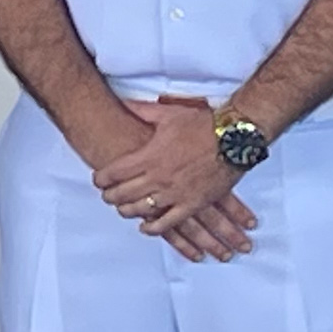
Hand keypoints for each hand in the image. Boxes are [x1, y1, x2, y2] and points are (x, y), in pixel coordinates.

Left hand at [94, 99, 256, 252]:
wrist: (234, 138)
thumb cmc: (202, 125)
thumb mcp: (168, 113)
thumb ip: (142, 111)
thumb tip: (124, 103)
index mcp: (150, 156)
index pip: (114, 172)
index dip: (101, 178)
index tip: (98, 180)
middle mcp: (158, 178)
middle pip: (122, 194)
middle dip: (110, 196)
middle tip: (106, 195)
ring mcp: (174, 194)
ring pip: (140, 210)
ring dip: (127, 211)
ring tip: (122, 209)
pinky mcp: (191, 205)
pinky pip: (167, 224)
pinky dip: (153, 228)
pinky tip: (145, 227)